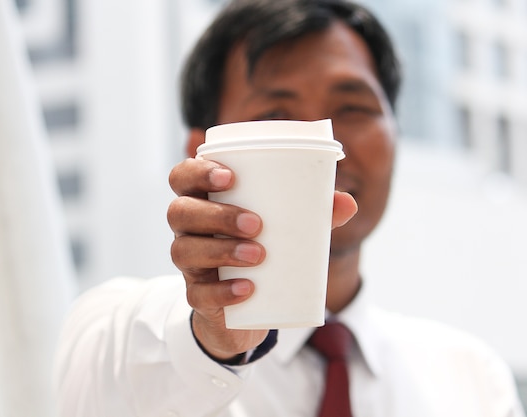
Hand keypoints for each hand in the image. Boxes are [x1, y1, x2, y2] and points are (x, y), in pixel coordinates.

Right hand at [167, 158, 356, 360]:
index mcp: (205, 201)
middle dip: (216, 215)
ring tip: (259, 255)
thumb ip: (313, 214)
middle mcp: (189, 230)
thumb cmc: (263, 250)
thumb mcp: (286, 230)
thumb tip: (348, 202)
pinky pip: (197, 293)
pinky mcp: (197, 296)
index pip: (182, 176)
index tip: (230, 177)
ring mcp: (190, 264)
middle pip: (179, 211)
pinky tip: (248, 289)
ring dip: (221, 251)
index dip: (197, 171)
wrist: (249, 307)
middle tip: (257, 224)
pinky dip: (223, 291)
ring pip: (182, 251)